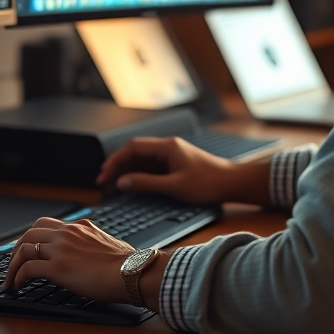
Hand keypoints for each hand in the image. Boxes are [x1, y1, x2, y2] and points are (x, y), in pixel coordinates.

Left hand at [3, 217, 138, 299]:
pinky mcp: (58, 267)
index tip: (27, 250)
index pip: (48, 225)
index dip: (33, 237)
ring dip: (12, 265)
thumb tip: (88, 257)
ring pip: (24, 248)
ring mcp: (61, 248)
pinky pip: (27, 269)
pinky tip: (17, 286)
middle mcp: (68, 233)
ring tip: (10, 280)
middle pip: (30, 232)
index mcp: (80, 227)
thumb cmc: (126, 264)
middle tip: (13, 264)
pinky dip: (17, 277)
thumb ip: (91, 244)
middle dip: (17, 249)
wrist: (132, 272)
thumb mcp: (106, 245)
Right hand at [96, 136, 238, 203]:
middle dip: (117, 165)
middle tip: (102, 181)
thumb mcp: (174, 186)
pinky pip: (151, 166)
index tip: (103, 175)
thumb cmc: (208, 183)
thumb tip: (122, 182)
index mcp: (167, 147)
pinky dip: (138, 174)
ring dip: (126, 170)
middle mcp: (167, 147)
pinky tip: (131, 184)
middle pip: (135, 152)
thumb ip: (146, 183)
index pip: (133, 147)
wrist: (231, 183)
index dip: (115, 160)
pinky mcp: (175, 165)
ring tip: (112, 184)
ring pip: (142, 160)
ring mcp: (171, 155)